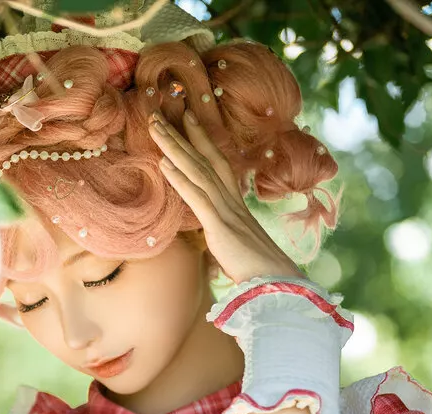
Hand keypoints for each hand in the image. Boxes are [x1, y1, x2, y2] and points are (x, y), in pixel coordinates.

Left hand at [148, 110, 301, 284]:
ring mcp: (226, 211)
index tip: (187, 116)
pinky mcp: (220, 227)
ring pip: (197, 171)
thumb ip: (223, 233)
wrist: (276, 283)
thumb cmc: (258, 269)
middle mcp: (231, 200)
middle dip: (181, 133)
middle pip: (203, 158)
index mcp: (235, 203)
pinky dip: (180, 179)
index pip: (216, 163)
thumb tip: (215, 234)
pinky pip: (197, 198)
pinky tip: (164, 163)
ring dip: (174, 147)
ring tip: (155, 127)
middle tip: (159, 111)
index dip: (201, 139)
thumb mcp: (235, 245)